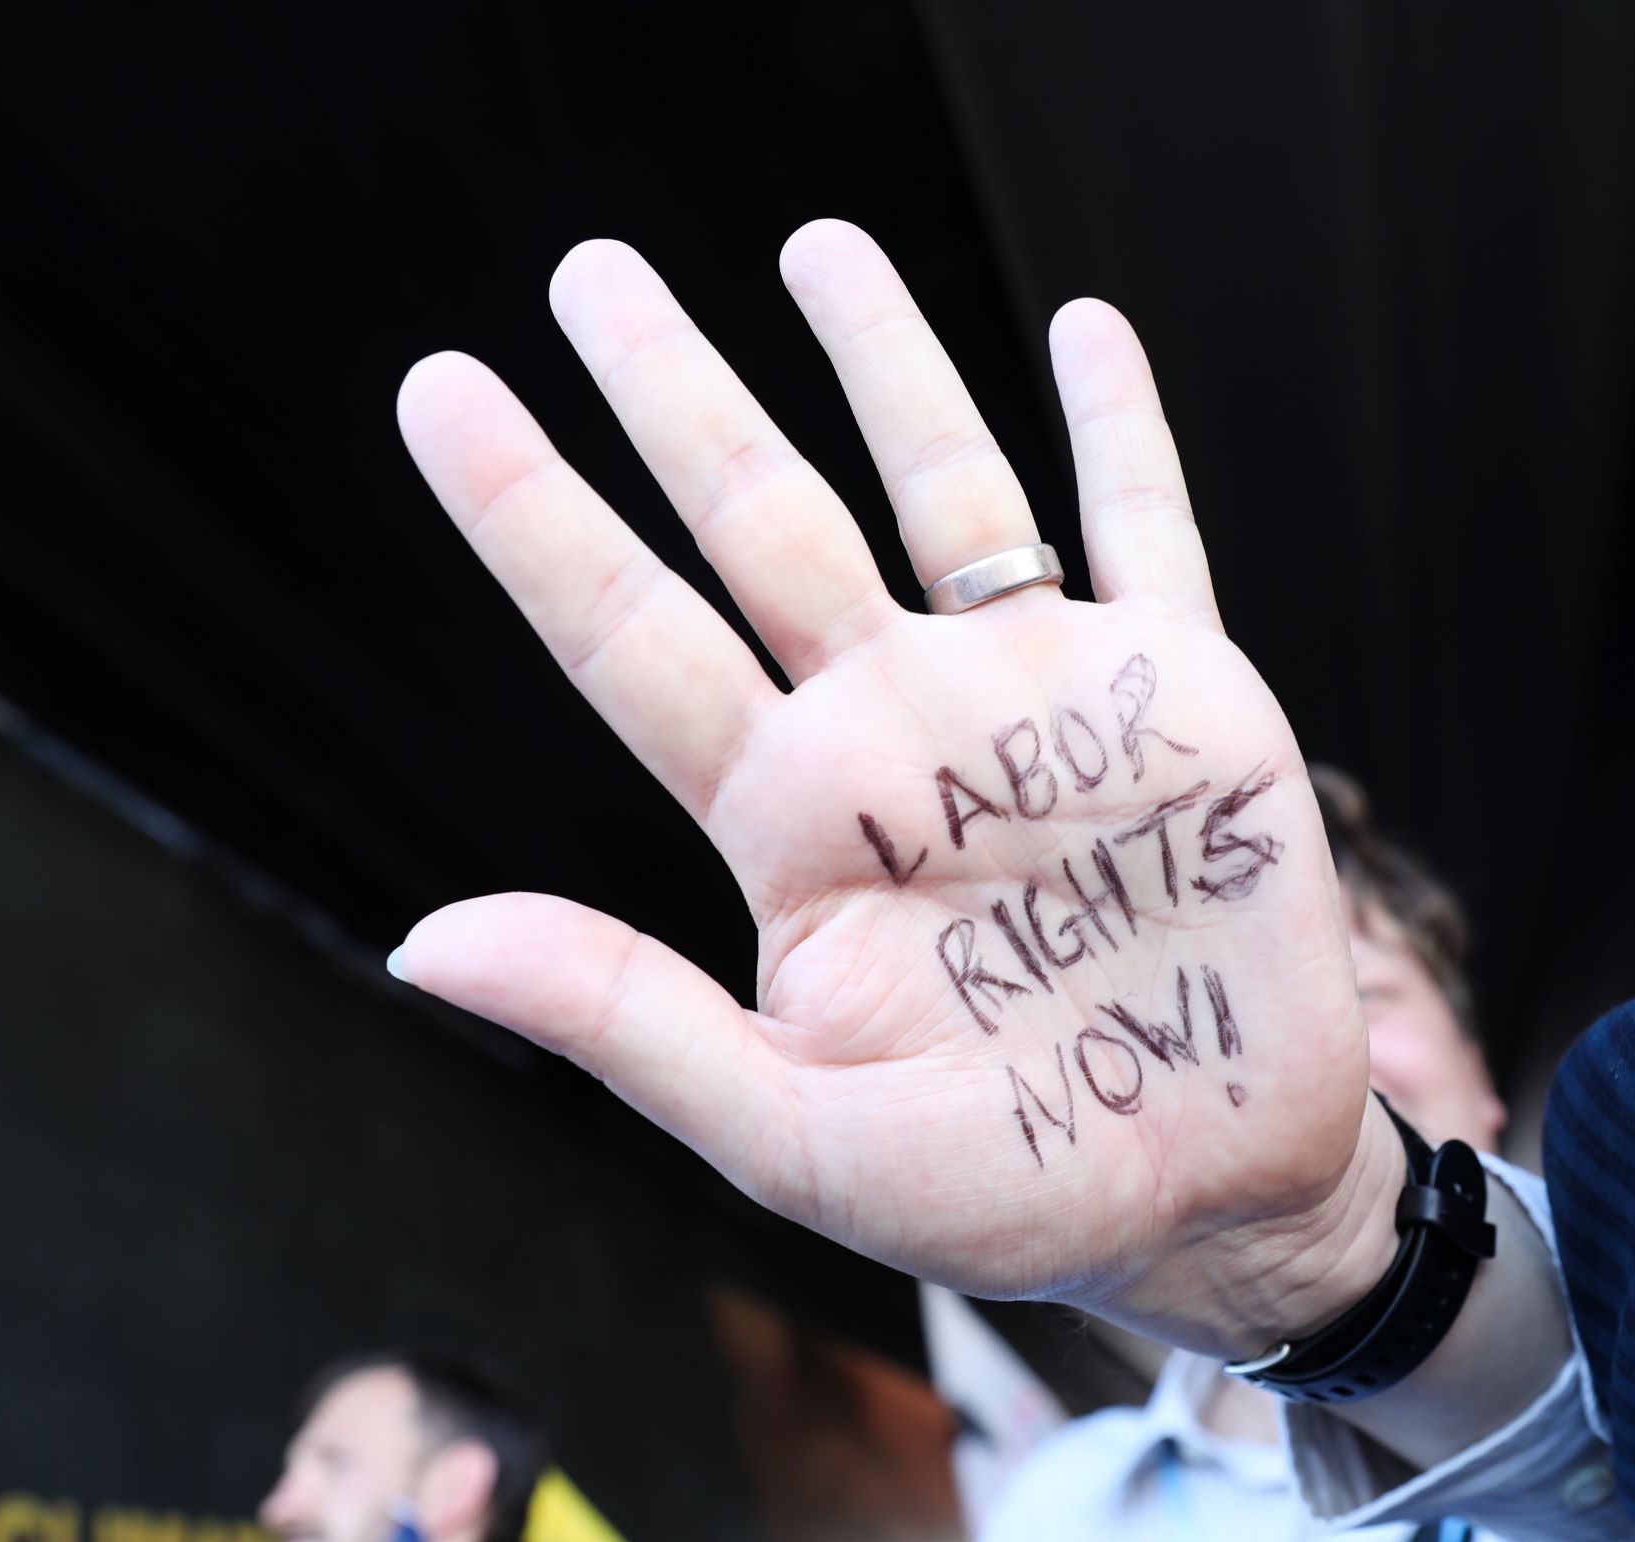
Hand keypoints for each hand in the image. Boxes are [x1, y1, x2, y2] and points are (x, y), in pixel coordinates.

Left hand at [392, 221, 1397, 1356]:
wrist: (1216, 1203)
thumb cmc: (1005, 1188)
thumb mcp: (798, 1135)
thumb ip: (627, 1022)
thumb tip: (419, 942)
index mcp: (791, 828)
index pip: (629, 637)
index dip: (530, 514)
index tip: (437, 388)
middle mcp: (897, 735)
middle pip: (761, 523)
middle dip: (676, 394)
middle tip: (591, 271)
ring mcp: (1040, 705)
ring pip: (945, 491)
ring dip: (886, 364)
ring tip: (817, 246)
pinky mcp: (1186, 701)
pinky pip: (1146, 533)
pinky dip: (1122, 431)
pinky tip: (1084, 329)